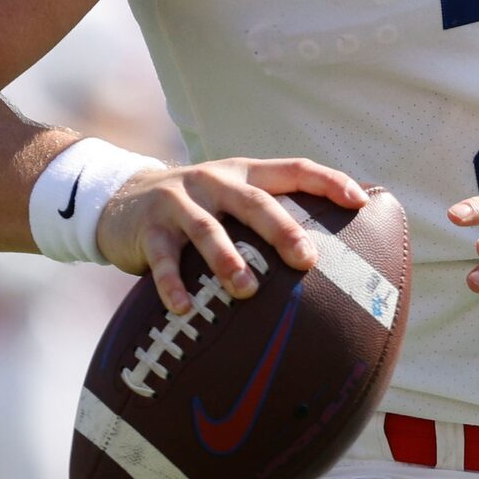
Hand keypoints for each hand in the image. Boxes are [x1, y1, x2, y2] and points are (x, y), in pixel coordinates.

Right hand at [94, 157, 366, 315]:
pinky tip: (185, 309)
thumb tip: (328, 261)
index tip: (359, 200)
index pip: (292, 169)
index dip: (327, 180)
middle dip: (282, 229)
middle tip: (307, 258)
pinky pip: (163, 259)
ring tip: (246, 290)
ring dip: (228, 260)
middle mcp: (213, 182)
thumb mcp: (228, 201)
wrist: (119, 201)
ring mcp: (178, 203)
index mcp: (242, 174)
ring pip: (207, 229)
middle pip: (253, 200)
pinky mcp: (148, 229)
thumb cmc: (194, 211)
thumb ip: (265, 219)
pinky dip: (173, 285)